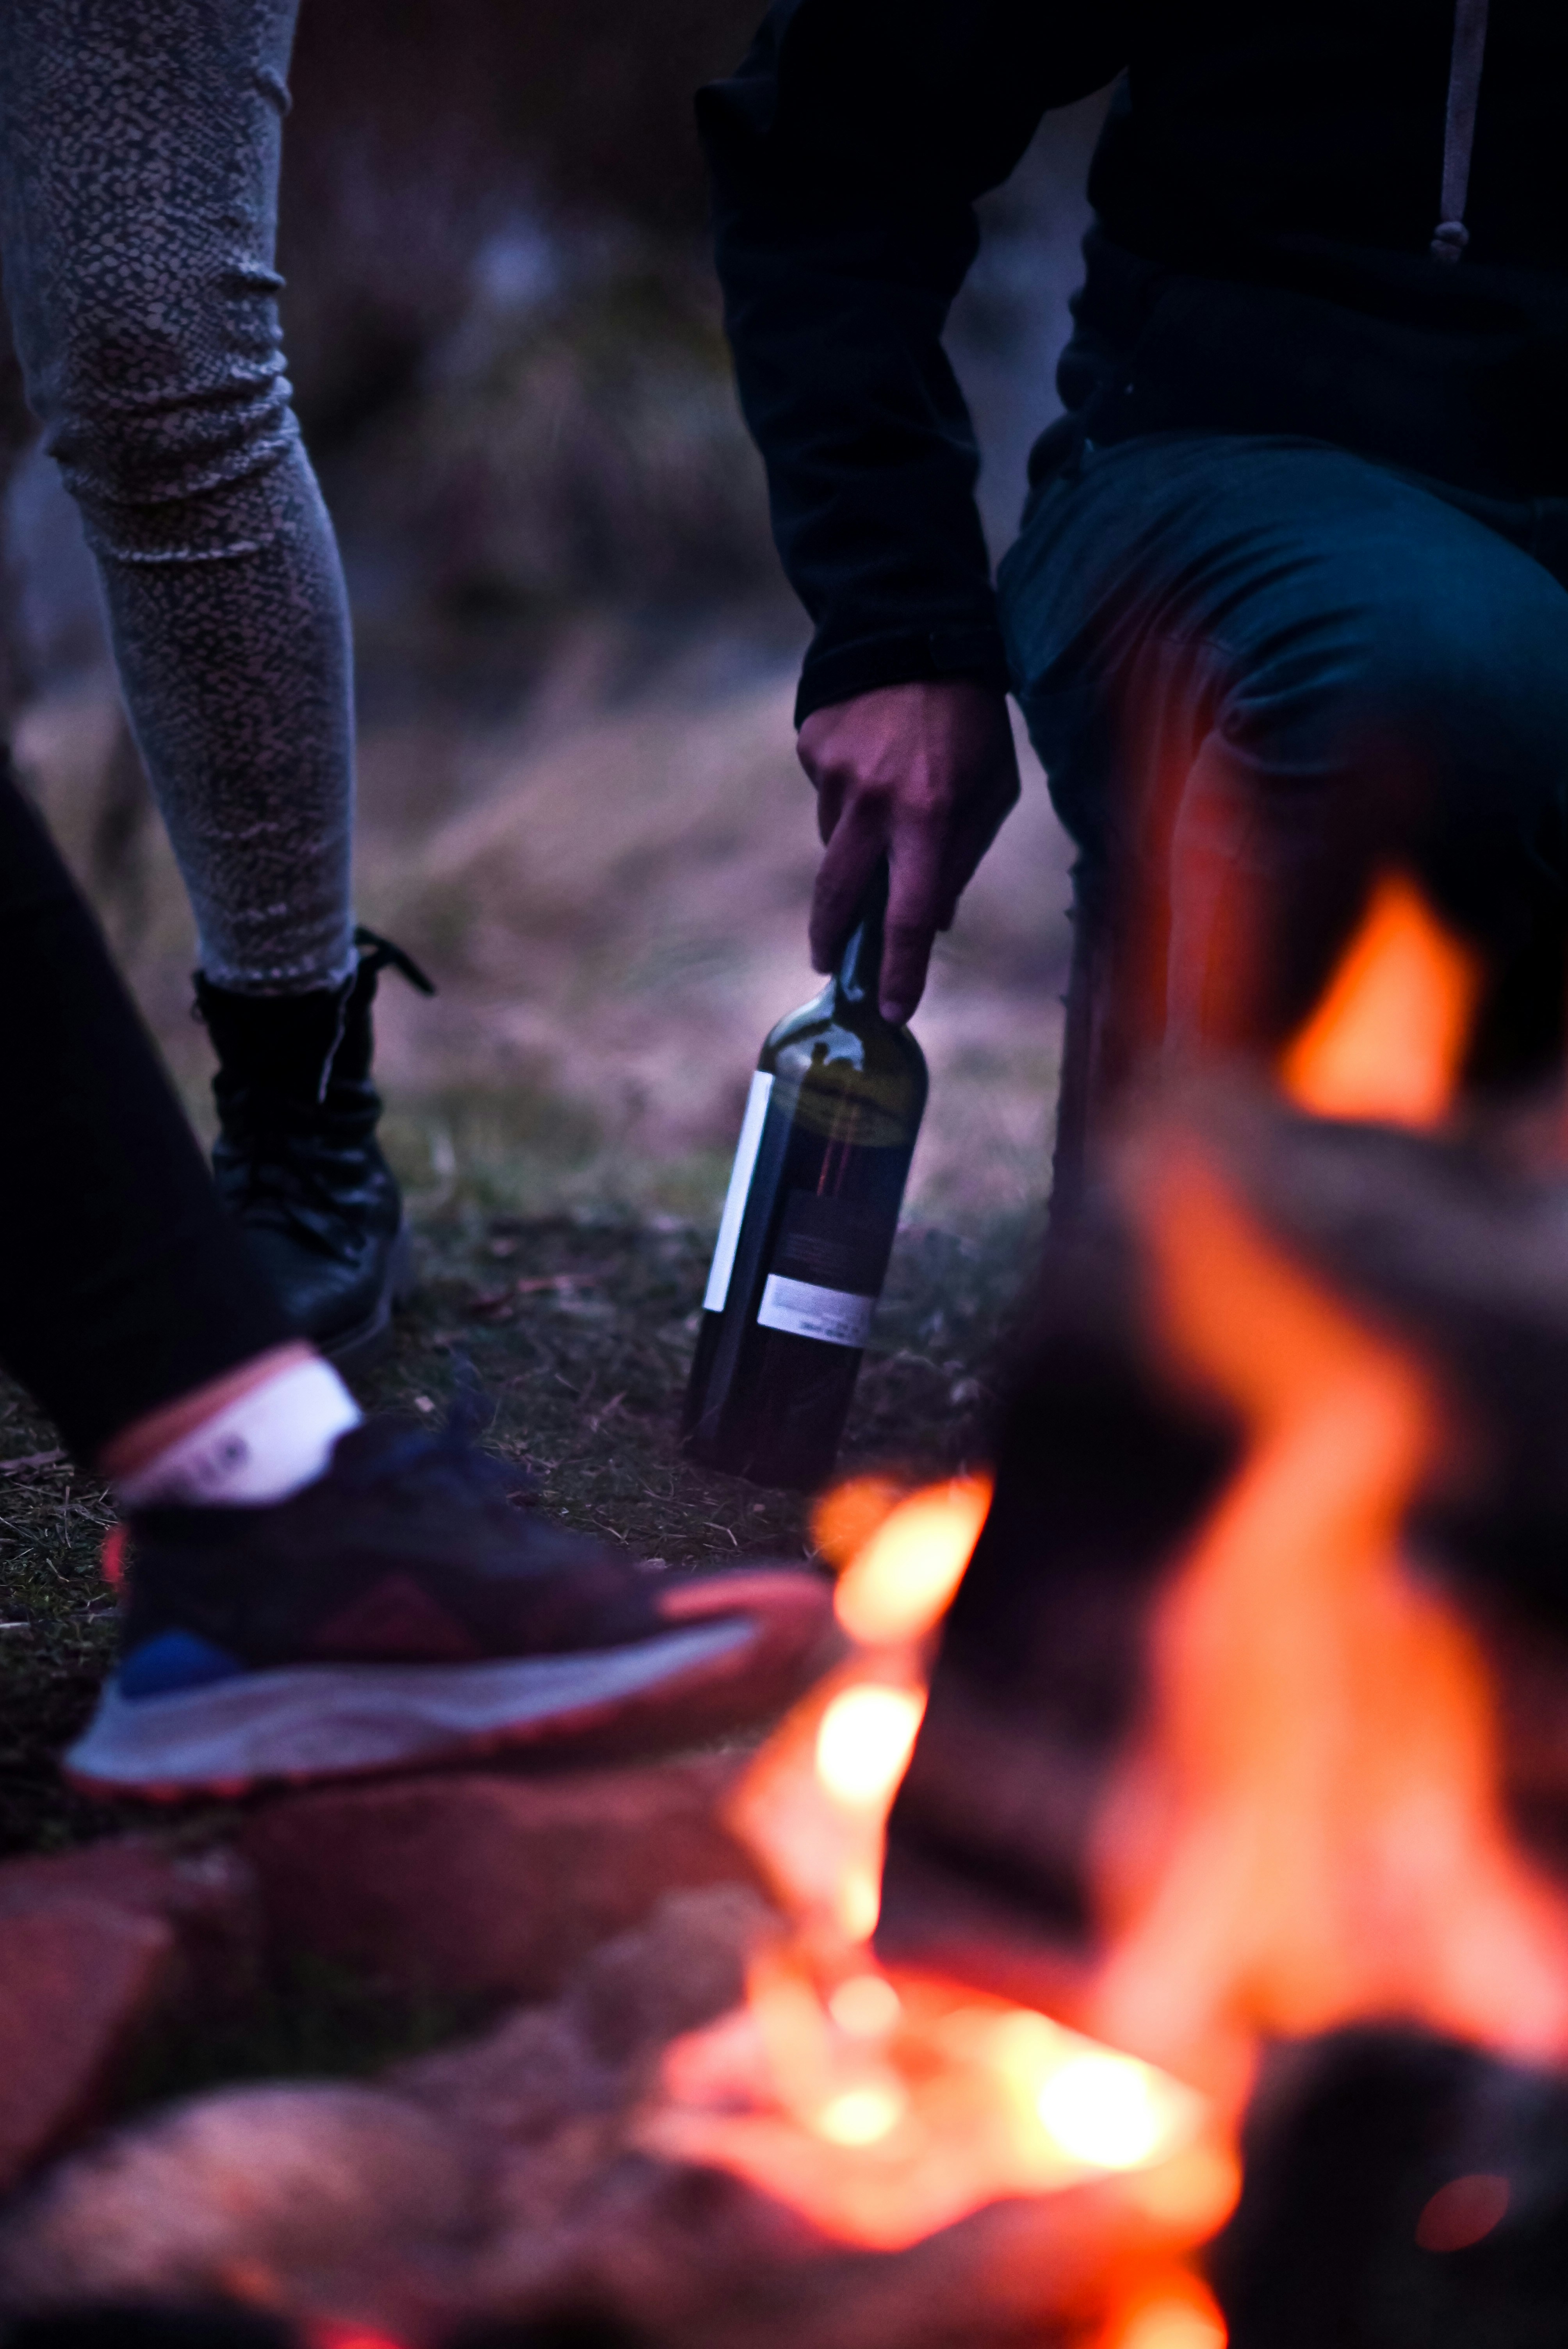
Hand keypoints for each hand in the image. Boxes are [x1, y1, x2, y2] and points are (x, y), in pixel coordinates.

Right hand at [798, 679, 1020, 1023]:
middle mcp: (875, 802)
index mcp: (931, 816)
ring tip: (889, 792)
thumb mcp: (992, 790)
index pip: (911, 914)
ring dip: (857, 839)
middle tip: (828, 962)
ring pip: (836, 840)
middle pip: (840, 896)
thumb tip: (935, 920)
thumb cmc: (970, 720)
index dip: (901, 970)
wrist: (915, 631)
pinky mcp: (811, 751)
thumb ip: (962, 858)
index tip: (892, 1012)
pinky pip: (825, 793)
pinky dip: (846, 790)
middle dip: (832, 937)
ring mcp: (836, 776)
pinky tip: (870, 754)